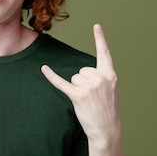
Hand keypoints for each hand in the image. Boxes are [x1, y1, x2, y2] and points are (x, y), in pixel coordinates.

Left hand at [41, 24, 119, 145]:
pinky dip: (52, 76)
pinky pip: (62, 83)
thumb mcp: (112, 90)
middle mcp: (101, 78)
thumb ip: (103, 77)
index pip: (105, 54)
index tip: (96, 26)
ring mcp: (90, 87)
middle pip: (82, 69)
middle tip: (92, 96)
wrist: (107, 129)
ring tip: (87, 100)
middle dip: (83, 81)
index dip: (100, 39)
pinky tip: (44, 69)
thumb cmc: (108, 110)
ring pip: (74, 77)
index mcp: (110, 75)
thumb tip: (85, 72)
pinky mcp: (78, 96)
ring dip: (77, 88)